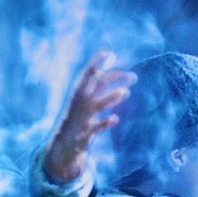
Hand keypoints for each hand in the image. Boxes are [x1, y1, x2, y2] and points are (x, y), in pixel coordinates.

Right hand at [44, 51, 136, 181]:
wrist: (64, 145)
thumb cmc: (79, 118)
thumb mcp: (86, 100)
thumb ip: (98, 84)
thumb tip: (108, 63)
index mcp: (78, 93)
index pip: (88, 73)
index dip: (96, 62)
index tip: (108, 52)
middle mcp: (79, 103)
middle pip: (95, 86)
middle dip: (113, 79)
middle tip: (133, 76)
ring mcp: (82, 118)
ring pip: (96, 105)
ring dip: (110, 98)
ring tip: (125, 92)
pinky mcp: (85, 134)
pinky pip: (95, 127)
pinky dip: (105, 123)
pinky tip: (115, 119)